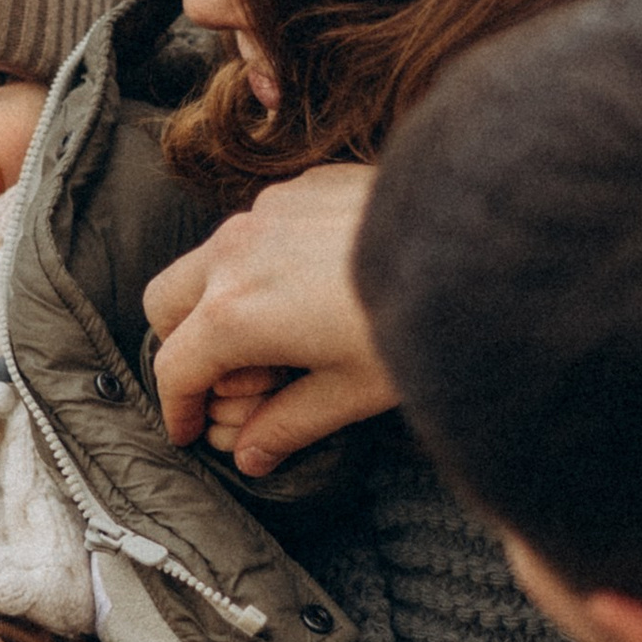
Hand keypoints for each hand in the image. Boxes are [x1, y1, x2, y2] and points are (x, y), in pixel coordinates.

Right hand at [146, 168, 396, 473]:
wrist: (475, 241)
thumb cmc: (415, 320)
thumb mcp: (350, 392)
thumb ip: (288, 424)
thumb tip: (252, 453)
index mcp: (234, 314)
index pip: (174, 368)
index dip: (177, 408)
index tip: (190, 429)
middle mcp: (234, 253)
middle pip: (166, 304)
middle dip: (183, 346)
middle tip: (232, 383)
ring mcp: (265, 211)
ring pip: (207, 260)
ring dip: (220, 302)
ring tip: (280, 339)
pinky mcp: (300, 187)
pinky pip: (255, 227)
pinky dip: (261, 263)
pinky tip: (313, 289)